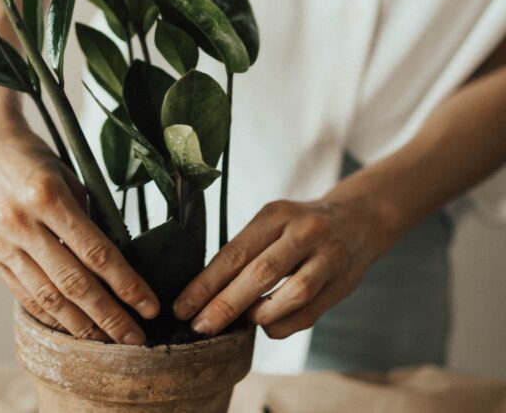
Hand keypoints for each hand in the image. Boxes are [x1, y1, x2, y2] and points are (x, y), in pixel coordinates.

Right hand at [0, 85, 158, 344]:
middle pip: (74, 283)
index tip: (150, 306)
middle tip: (136, 340)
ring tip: (107, 342)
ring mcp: (1, 243)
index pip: (97, 252)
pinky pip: (24, 294)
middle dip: (109, 317)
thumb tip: (115, 263)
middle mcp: (21, 223)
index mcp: (48, 196)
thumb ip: (88, 218)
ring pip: (47, 298)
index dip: (127, 285)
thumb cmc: (32, 156)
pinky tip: (71, 327)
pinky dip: (50, 314)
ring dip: (81, 326)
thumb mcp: (67, 176)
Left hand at [173, 197, 393, 338]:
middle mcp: (304, 232)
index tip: (182, 307)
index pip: (234, 253)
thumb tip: (204, 293)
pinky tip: (266, 326)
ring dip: (260, 314)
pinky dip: (283, 324)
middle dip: (225, 305)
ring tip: (240, 323)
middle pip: (260, 273)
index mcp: (276, 214)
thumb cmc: (300, 226)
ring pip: (291, 294)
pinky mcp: (343, 282)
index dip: (205, 284)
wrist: (360, 218)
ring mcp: (328, 256)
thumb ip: (245, 252)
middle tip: (200, 327)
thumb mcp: (272, 223)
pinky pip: (310, 312)